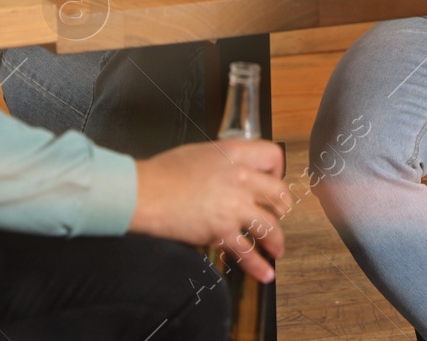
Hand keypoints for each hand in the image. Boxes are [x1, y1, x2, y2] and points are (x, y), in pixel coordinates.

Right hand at [132, 140, 290, 282]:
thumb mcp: (200, 153)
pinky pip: (247, 251)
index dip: (276, 170)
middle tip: (278, 215)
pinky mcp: (223, 230)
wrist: (145, 192)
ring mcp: (234, 206)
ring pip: (270, 225)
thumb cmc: (164, 172)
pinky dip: (258, 265)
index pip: (273, 156)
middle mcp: (240, 178)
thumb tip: (231, 171)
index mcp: (234, 154)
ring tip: (277, 249)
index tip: (273, 181)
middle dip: (282, 208)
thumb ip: (223, 162)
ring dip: (276, 240)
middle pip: (279, 193)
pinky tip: (264, 272)